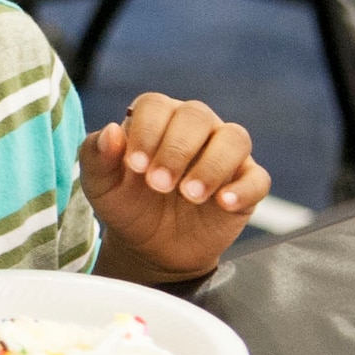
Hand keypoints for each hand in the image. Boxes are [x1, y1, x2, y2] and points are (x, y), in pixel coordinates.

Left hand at [78, 92, 268, 282]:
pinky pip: (258, 178)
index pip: (156, 105)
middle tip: (159, 184)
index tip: (135, 166)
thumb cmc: (126, 205)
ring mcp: (224, 154)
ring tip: (190, 195)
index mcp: (157, 119)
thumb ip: (97, 156)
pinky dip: (243, 188)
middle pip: (196, 116)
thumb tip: (110, 130)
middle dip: (176, 150)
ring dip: (211, 165)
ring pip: (234, 138)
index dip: (146, 131)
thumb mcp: (101, 185)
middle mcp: (195, 128)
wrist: (150, 248)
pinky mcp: (246, 184)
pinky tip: (223, 202)